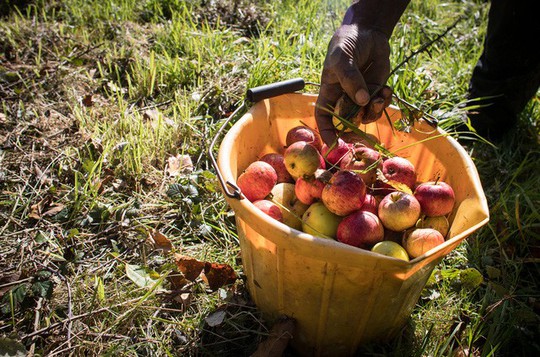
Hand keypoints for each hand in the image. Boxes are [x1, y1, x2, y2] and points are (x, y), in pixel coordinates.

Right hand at [315, 1, 409, 145]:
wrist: (368, 32)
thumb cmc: (346, 43)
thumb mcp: (342, 58)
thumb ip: (350, 79)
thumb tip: (362, 101)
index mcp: (330, 92)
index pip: (324, 116)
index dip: (326, 132)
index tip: (333, 144)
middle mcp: (344, 98)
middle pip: (347, 122)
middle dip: (356, 128)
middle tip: (365, 127)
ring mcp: (361, 96)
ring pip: (366, 116)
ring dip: (375, 111)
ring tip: (380, 95)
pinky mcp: (376, 91)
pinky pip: (380, 105)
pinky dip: (385, 101)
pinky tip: (387, 89)